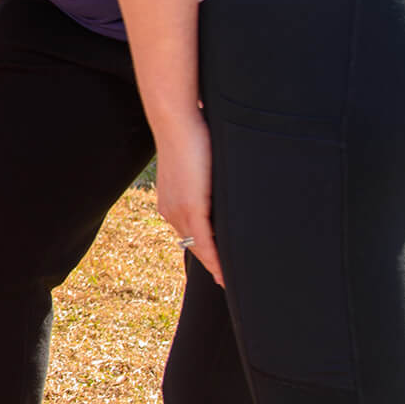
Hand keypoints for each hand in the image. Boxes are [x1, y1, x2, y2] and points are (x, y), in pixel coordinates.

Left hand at [153, 111, 221, 285]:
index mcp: (172, 202)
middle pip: (194, 246)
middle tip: (230, 281)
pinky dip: (215, 257)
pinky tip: (226, 270)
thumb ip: (208, 183)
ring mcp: (179, 210)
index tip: (218, 270)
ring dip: (216, 264)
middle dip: (212, 263)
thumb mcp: (199, 167)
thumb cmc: (192, 136)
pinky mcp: (191, 206)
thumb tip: (221, 184)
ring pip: (199, 246)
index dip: (205, 253)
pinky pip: (204, 240)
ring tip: (233, 280)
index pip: (190, 235)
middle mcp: (171, 210)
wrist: (177, 121)